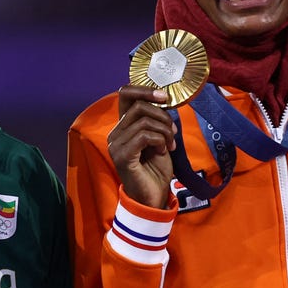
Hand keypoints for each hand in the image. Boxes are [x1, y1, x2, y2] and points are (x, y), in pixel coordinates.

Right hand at [108, 86, 176, 208]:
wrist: (152, 197)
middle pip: (139, 106)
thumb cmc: (155, 169)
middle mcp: (115, 133)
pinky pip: (144, 136)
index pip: (126, 94)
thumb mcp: (159, 139)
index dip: (145, 90)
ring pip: (144, 121)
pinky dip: (159, 141)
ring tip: (169, 145)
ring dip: (164, 131)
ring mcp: (116, 144)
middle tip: (173, 132)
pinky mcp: (122, 156)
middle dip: (163, 116)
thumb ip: (157, 120)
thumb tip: (165, 100)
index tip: (165, 97)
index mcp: (123, 126)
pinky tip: (163, 151)